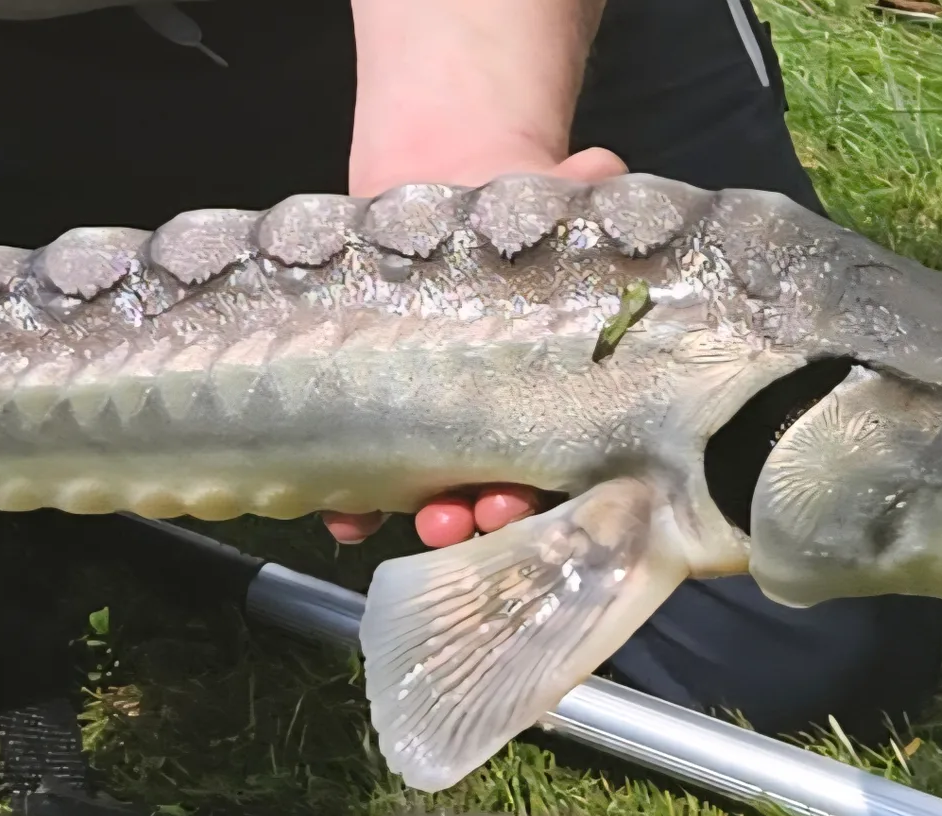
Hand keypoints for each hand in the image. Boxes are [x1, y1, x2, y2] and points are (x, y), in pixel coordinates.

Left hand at [317, 146, 625, 547]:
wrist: (434, 183)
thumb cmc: (506, 203)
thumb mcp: (553, 197)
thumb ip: (585, 190)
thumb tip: (598, 169)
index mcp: (551, 385)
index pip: (563, 455)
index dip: (551, 487)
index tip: (533, 495)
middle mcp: (499, 417)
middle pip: (500, 486)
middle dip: (485, 512)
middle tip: (467, 514)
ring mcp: (435, 422)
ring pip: (436, 490)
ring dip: (426, 517)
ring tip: (421, 520)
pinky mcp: (372, 410)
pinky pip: (364, 469)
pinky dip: (354, 502)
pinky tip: (343, 514)